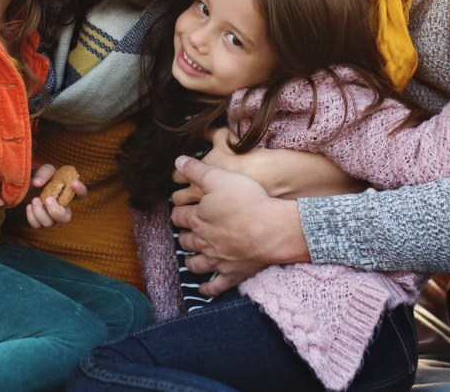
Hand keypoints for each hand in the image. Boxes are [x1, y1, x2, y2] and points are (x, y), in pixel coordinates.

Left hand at [24, 164, 86, 228]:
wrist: (31, 185)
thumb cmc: (44, 178)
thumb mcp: (46, 170)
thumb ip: (44, 173)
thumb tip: (36, 183)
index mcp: (68, 194)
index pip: (81, 194)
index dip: (80, 190)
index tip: (73, 182)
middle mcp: (62, 208)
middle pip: (65, 218)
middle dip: (56, 211)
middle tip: (48, 199)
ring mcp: (51, 217)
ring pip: (49, 223)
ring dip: (40, 213)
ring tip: (34, 200)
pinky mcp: (39, 221)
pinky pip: (37, 225)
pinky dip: (32, 217)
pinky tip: (29, 206)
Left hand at [170, 155, 308, 296]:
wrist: (271, 229)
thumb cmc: (247, 200)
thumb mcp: (219, 177)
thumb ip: (197, 170)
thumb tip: (177, 161)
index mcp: (198, 218)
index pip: (179, 216)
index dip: (178, 211)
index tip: (181, 209)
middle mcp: (203, 241)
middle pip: (185, 239)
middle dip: (183, 234)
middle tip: (186, 231)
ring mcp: (217, 260)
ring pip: (195, 263)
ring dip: (190, 259)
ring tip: (190, 256)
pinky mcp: (232, 274)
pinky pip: (214, 287)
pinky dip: (206, 289)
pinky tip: (203, 289)